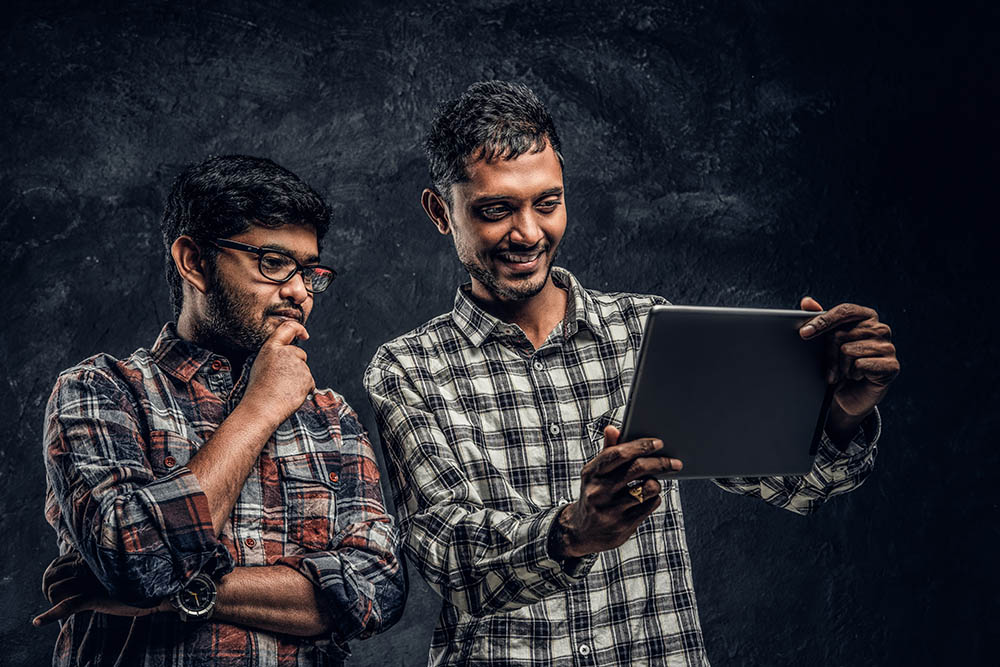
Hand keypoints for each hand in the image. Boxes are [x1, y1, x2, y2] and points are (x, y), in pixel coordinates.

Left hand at [32, 552, 164, 626]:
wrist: (156, 589)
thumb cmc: (141, 577)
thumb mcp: (120, 566)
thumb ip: (105, 562)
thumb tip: (101, 556)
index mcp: (93, 554)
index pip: (59, 561)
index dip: (53, 572)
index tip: (57, 581)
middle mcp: (89, 564)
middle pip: (51, 574)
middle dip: (48, 587)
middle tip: (56, 597)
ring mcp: (89, 580)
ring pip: (55, 589)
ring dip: (52, 600)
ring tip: (59, 607)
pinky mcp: (93, 596)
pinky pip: (66, 605)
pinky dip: (50, 615)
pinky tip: (37, 622)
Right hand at [241, 320, 314, 427]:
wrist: (262, 408)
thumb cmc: (258, 391)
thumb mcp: (261, 365)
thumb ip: (275, 356)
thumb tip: (289, 355)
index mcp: (271, 348)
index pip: (288, 328)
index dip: (298, 329)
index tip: (304, 334)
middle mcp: (286, 353)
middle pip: (300, 354)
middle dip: (296, 365)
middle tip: (281, 380)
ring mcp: (298, 365)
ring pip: (304, 371)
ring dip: (298, 380)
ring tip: (282, 389)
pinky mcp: (307, 377)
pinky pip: (309, 383)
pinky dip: (303, 390)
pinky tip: (290, 395)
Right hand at [553, 426, 681, 557]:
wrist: (581, 532)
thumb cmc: (594, 495)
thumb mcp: (595, 474)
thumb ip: (607, 451)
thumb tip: (612, 429)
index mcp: (591, 473)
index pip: (618, 453)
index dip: (641, 446)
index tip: (659, 443)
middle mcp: (599, 490)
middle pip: (638, 468)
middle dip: (660, 463)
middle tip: (675, 462)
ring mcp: (611, 509)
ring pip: (648, 488)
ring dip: (656, 483)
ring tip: (652, 483)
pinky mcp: (623, 525)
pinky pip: (650, 505)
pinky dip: (653, 499)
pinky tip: (647, 498)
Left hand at [799, 297, 899, 443]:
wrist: (847, 397)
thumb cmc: (838, 366)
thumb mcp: (824, 343)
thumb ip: (818, 319)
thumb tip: (807, 301)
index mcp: (866, 316)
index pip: (844, 310)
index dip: (823, 320)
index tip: (804, 333)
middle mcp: (880, 328)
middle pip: (842, 333)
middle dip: (829, 353)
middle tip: (830, 366)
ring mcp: (888, 347)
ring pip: (849, 350)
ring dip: (840, 366)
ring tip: (844, 372)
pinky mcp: (892, 366)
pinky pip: (861, 364)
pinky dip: (852, 374)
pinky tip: (856, 377)